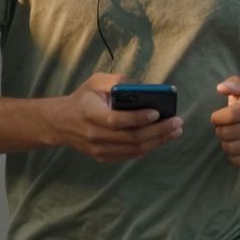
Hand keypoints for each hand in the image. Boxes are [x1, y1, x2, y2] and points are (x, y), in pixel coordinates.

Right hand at [51, 73, 182, 162]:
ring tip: (175, 131)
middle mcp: (94, 135)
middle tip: (177, 122)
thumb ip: (117, 82)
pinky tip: (161, 138)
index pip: (116, 120)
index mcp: (90, 113)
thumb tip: (144, 88)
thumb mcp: (96, 81)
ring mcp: (99, 150)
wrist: (62, 122)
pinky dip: (148, 146)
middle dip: (158, 131)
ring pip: (134, 149)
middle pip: (130, 138)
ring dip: (158, 141)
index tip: (156, 111)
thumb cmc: (83, 98)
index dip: (137, 118)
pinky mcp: (104, 157)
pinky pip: (130, 154)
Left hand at [210, 76, 239, 167]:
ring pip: (232, 148)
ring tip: (229, 138)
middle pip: (228, 133)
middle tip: (222, 128)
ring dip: (225, 143)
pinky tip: (237, 148)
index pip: (231, 115)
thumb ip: (235, 84)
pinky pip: (239, 162)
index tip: (217, 118)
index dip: (218, 118)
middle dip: (220, 130)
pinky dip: (233, 156)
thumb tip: (220, 88)